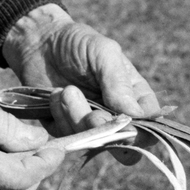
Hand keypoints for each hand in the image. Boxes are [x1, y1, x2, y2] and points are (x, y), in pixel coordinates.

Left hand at [1, 4, 160, 134]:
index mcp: (136, 98)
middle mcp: (116, 117)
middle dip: (106, 131)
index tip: (124, 122)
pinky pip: (69, 138)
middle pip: (123, 145)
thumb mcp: (103, 52)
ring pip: (93, 142)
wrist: (40, 43)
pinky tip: (54, 96)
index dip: (139, 133)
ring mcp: (92, 126)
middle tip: (93, 115)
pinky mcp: (68, 130)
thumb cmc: (78, 43)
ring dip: (77, 118)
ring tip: (66, 90)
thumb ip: (119, 82)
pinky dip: (60, 118)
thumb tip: (136, 115)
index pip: (149, 128)